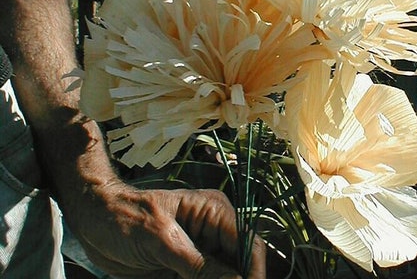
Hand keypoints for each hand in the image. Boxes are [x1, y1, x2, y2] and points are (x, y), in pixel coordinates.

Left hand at [70, 182, 265, 278]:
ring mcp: (201, 253)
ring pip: (223, 276)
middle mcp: (214, 233)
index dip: (254, 273)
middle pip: (239, 266)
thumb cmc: (125, 218)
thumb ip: (199, 265)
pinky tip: (171, 278)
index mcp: (214, 212)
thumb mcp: (162, 241)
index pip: (249, 244)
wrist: (93, 222)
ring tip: (174, 277)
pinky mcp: (186, 269)